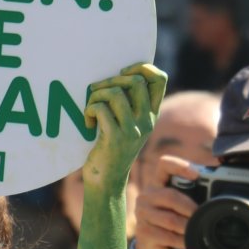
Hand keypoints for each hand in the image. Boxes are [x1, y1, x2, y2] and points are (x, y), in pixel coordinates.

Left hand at [82, 63, 166, 191]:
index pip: (160, 79)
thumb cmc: (112, 148)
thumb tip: (119, 75)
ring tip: (92, 108)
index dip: (141, 67)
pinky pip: (101, 109)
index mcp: (152, 114)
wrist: (107, 181)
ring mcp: (132, 130)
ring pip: (116, 93)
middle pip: (135, 81)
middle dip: (111, 80)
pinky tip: (89, 122)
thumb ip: (130, 103)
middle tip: (98, 93)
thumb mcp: (128, 125)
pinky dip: (90, 110)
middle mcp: (146, 121)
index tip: (122, 73)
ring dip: (97, 95)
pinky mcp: (115, 138)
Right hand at [133, 155, 201, 248]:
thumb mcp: (180, 206)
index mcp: (158, 183)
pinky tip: (188, 242)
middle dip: (189, 207)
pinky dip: (181, 240)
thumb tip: (217, 196)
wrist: (153, 246)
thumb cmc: (171, 221)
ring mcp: (142, 214)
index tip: (197, 174)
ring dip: (187, 226)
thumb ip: (192, 197)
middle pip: (170, 196)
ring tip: (197, 230)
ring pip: (170, 219)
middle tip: (201, 215)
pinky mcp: (143, 231)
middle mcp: (147, 196)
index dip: (179, 166)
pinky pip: (167, 236)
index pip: (164, 165)